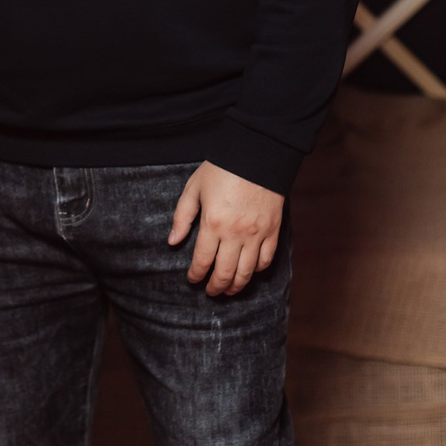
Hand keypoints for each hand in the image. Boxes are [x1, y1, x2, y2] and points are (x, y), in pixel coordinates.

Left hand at [169, 161, 284, 296]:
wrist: (257, 154)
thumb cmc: (221, 169)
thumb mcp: (194, 188)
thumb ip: (182, 217)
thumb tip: (173, 242)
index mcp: (212, 223)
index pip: (202, 261)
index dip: (196, 275)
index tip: (192, 280)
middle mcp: (235, 233)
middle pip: (225, 272)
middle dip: (216, 287)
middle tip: (210, 292)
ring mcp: (257, 234)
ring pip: (246, 272)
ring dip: (236, 286)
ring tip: (229, 291)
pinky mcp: (273, 230)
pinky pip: (266, 259)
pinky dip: (257, 270)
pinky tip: (249, 272)